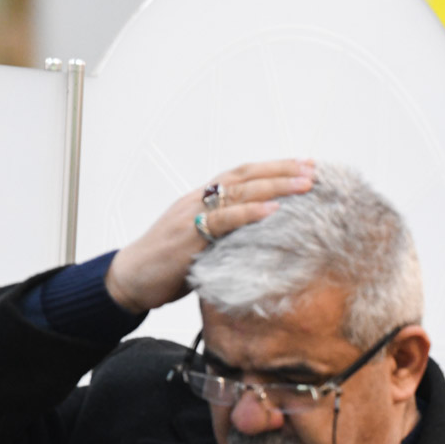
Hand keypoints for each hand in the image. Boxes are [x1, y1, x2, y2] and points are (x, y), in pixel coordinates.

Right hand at [105, 159, 315, 313]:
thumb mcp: (206, 242)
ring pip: (238, 191)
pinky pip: (223, 220)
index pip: (243, 175)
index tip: (305, 166)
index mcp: (204, 198)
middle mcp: (199, 199)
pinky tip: (272, 210)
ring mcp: (193, 214)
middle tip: (313, 169)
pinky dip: (249, 213)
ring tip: (304, 183)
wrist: (131, 277)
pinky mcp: (189, 235)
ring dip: (274, 186)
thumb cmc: (169, 261)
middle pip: (245, 176)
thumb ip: (231, 235)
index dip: (275, 168)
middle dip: (282, 170)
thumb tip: (267, 240)